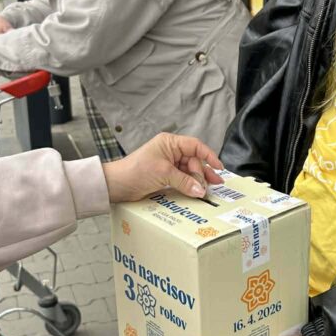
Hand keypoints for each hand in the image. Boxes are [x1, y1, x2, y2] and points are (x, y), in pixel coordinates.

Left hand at [102, 132, 223, 202]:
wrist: (116, 185)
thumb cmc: (135, 171)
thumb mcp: (164, 174)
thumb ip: (185, 181)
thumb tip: (201, 190)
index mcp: (169, 143)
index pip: (195, 146)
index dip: (209, 156)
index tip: (219, 167)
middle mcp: (170, 151)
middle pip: (194, 161)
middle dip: (202, 173)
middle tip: (210, 186)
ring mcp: (167, 164)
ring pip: (189, 172)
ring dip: (197, 181)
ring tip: (206, 191)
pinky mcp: (164, 177)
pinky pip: (182, 180)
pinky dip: (189, 186)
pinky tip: (195, 192)